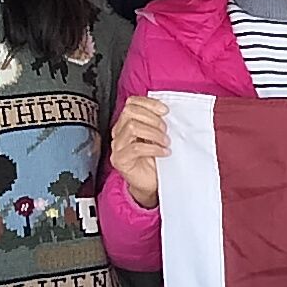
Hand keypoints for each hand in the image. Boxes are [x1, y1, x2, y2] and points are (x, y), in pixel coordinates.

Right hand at [109, 92, 168, 210]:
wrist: (150, 183)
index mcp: (127, 122)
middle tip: (166, 130)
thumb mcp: (158, 136)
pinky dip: (153, 148)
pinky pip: (135, 148)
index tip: (165, 110)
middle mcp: (119, 132)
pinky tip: (163, 152)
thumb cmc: (155, 159)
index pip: (132, 103)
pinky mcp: (119, 160)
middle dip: (153, 119)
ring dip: (154, 133)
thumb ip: (159, 123)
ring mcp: (117, 146)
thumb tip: (168, 111)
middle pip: (130, 112)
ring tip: (165, 142)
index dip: (149, 103)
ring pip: (132, 127)